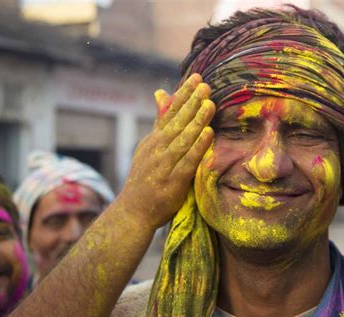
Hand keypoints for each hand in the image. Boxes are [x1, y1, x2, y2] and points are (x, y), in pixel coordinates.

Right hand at [117, 73, 214, 231]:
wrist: (133, 211)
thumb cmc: (145, 179)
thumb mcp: (149, 146)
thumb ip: (159, 121)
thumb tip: (161, 93)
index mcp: (153, 140)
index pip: (169, 113)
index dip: (183, 95)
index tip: (196, 78)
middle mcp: (157, 149)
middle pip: (176, 122)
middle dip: (191, 102)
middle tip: (205, 85)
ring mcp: (164, 165)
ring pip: (182, 139)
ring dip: (196, 120)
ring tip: (209, 103)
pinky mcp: (173, 181)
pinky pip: (187, 161)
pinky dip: (197, 147)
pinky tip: (207, 134)